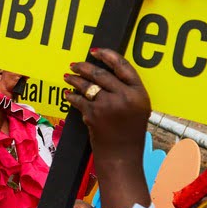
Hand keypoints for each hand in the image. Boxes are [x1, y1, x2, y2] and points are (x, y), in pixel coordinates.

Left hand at [63, 48, 151, 162]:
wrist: (121, 155)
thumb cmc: (129, 132)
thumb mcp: (138, 108)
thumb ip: (126, 91)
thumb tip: (105, 71)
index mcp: (139, 93)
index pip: (123, 66)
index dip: (107, 55)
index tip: (95, 51)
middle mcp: (125, 97)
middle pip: (101, 73)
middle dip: (84, 67)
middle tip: (74, 64)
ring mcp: (108, 105)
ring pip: (87, 85)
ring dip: (75, 80)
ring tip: (68, 76)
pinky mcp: (93, 114)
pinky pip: (78, 100)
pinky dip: (71, 97)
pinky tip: (67, 95)